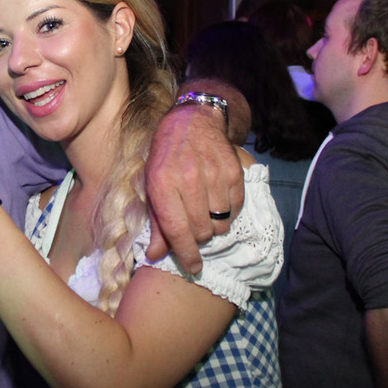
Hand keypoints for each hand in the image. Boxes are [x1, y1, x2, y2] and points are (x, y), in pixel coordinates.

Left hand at [144, 105, 243, 273]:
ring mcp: (214, 174)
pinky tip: (216, 199)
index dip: (186, 254)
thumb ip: (156, 224)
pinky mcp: (234, 171)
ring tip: (204, 210)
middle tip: (193, 225)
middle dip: (198, 237)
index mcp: (162, 184)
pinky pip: (236, 209)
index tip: (192, 267)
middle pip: (202, 231)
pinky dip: (228, 212)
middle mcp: (188, 179)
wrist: (193, 121)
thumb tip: (155, 256)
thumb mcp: (152, 187)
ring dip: (214, 225)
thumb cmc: (166, 158)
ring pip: (221, 223)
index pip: (177, 230)